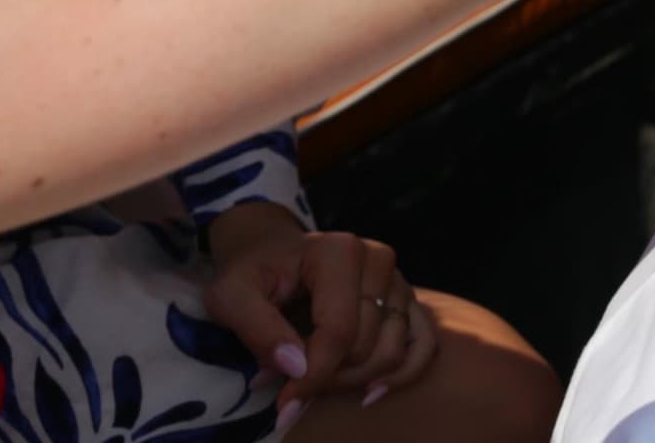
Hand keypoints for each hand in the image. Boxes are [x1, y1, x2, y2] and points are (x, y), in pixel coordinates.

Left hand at [196, 209, 440, 413]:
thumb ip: (259, 330)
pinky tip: (370, 393)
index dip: (312, 374)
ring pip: (392, 351)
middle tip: (289, 385)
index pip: (338, 329)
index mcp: (339, 252)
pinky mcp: (404, 299)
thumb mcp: (231, 296)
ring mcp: (396, 279)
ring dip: (354, 381)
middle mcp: (378, 260)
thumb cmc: (250, 272)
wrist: (270, 249)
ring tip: (317, 383)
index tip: (283, 405)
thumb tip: (297, 367)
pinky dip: (402, 374)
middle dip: (326, 377)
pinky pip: (422, 344)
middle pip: (365, 346)